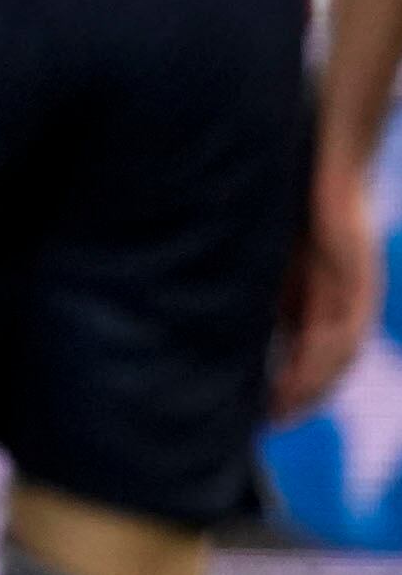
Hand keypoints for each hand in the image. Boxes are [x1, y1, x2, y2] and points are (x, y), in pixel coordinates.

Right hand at [275, 148, 379, 420]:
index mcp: (320, 291)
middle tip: (270, 423)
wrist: (328, 151)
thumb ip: (257, 283)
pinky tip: (300, 376)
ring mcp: (354, 289)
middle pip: (331, 363)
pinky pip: (345, 329)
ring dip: (313, 387)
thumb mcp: (266, 250)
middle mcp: (344, 297)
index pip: (309, 350)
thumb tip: (219, 319)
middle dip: (302, 397)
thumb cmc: (290, 194)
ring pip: (341, 355)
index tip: (259, 409)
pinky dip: (321, 359)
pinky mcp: (356, 277)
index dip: (289, 383)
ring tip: (282, 409)